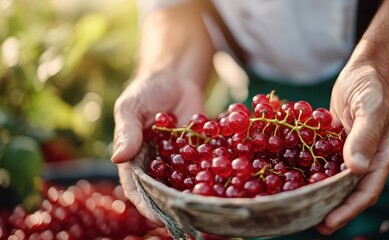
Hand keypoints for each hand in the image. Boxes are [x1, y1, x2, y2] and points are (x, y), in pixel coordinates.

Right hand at [111, 70, 204, 225]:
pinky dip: (210, 178)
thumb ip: (127, 131)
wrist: (175, 79)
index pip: (136, 188)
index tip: (157, 217)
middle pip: (162, 192)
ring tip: (205, 210)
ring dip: (193, 198)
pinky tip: (221, 188)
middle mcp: (157, 166)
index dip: (146, 204)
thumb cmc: (146, 92)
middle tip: (187, 220)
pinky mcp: (198, 153)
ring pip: (184, 186)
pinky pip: (203, 169)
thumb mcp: (131, 107)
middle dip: (173, 207)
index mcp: (135, 159)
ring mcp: (178, 161)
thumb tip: (117, 157)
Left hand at [315, 62, 388, 233]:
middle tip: (309, 223)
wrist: (363, 71)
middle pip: (350, 193)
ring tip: (301, 209)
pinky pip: (325, 165)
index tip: (328, 221)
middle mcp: (367, 160)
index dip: (348, 209)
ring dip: (321, 196)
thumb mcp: (370, 108)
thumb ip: (365, 136)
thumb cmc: (371, 87)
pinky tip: (295, 181)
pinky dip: (313, 175)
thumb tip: (356, 168)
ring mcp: (351, 154)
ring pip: (336, 183)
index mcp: (381, 157)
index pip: (366, 192)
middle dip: (332, 210)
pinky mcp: (336, 146)